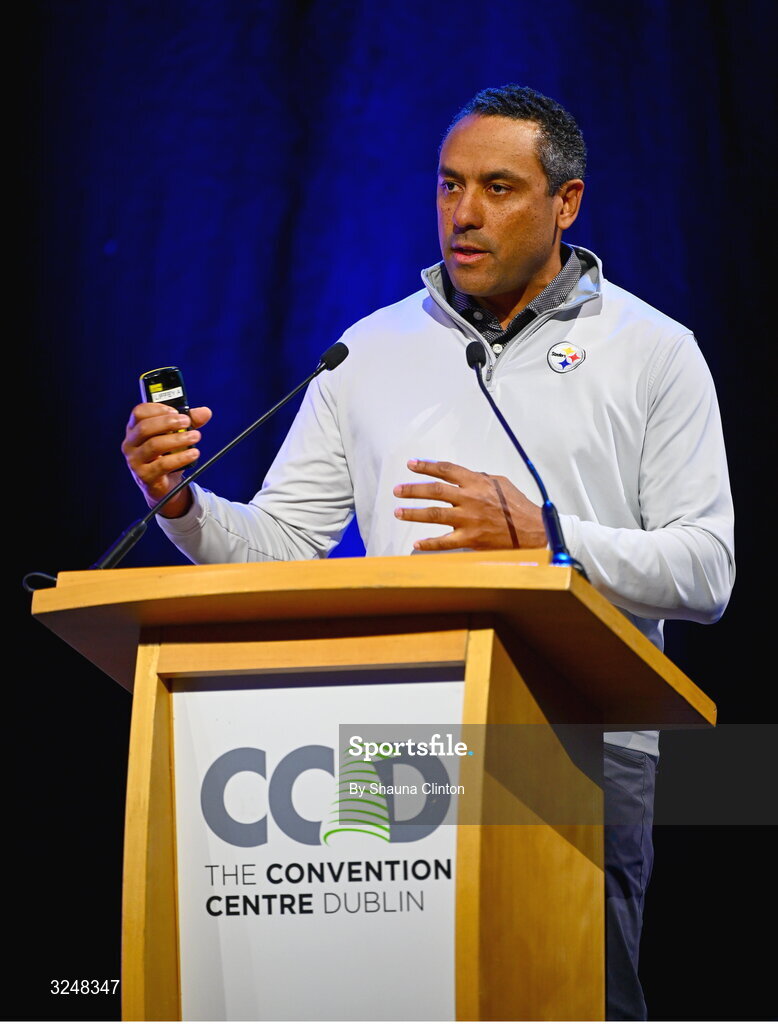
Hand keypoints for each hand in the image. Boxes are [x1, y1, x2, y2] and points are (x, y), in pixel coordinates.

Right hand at [122, 403, 212, 516]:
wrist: (163, 485)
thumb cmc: (166, 455)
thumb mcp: (176, 436)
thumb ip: (189, 422)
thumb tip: (205, 412)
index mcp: (134, 429)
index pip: (139, 412)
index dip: (157, 409)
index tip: (176, 411)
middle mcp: (130, 444)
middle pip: (145, 427)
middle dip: (168, 422)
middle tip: (187, 422)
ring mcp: (135, 461)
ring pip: (154, 445)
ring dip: (178, 439)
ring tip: (195, 436)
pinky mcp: (144, 476)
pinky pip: (163, 465)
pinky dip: (181, 458)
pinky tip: (193, 453)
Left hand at [393, 459, 545, 550]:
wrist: (534, 531)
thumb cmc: (518, 506)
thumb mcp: (501, 483)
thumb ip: (479, 479)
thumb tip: (461, 477)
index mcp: (477, 482)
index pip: (446, 470)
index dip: (427, 466)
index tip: (411, 465)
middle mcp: (470, 499)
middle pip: (434, 491)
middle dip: (413, 489)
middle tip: (397, 490)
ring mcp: (469, 520)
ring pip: (434, 514)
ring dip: (413, 513)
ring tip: (398, 512)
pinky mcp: (471, 539)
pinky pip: (445, 542)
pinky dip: (429, 543)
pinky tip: (417, 542)